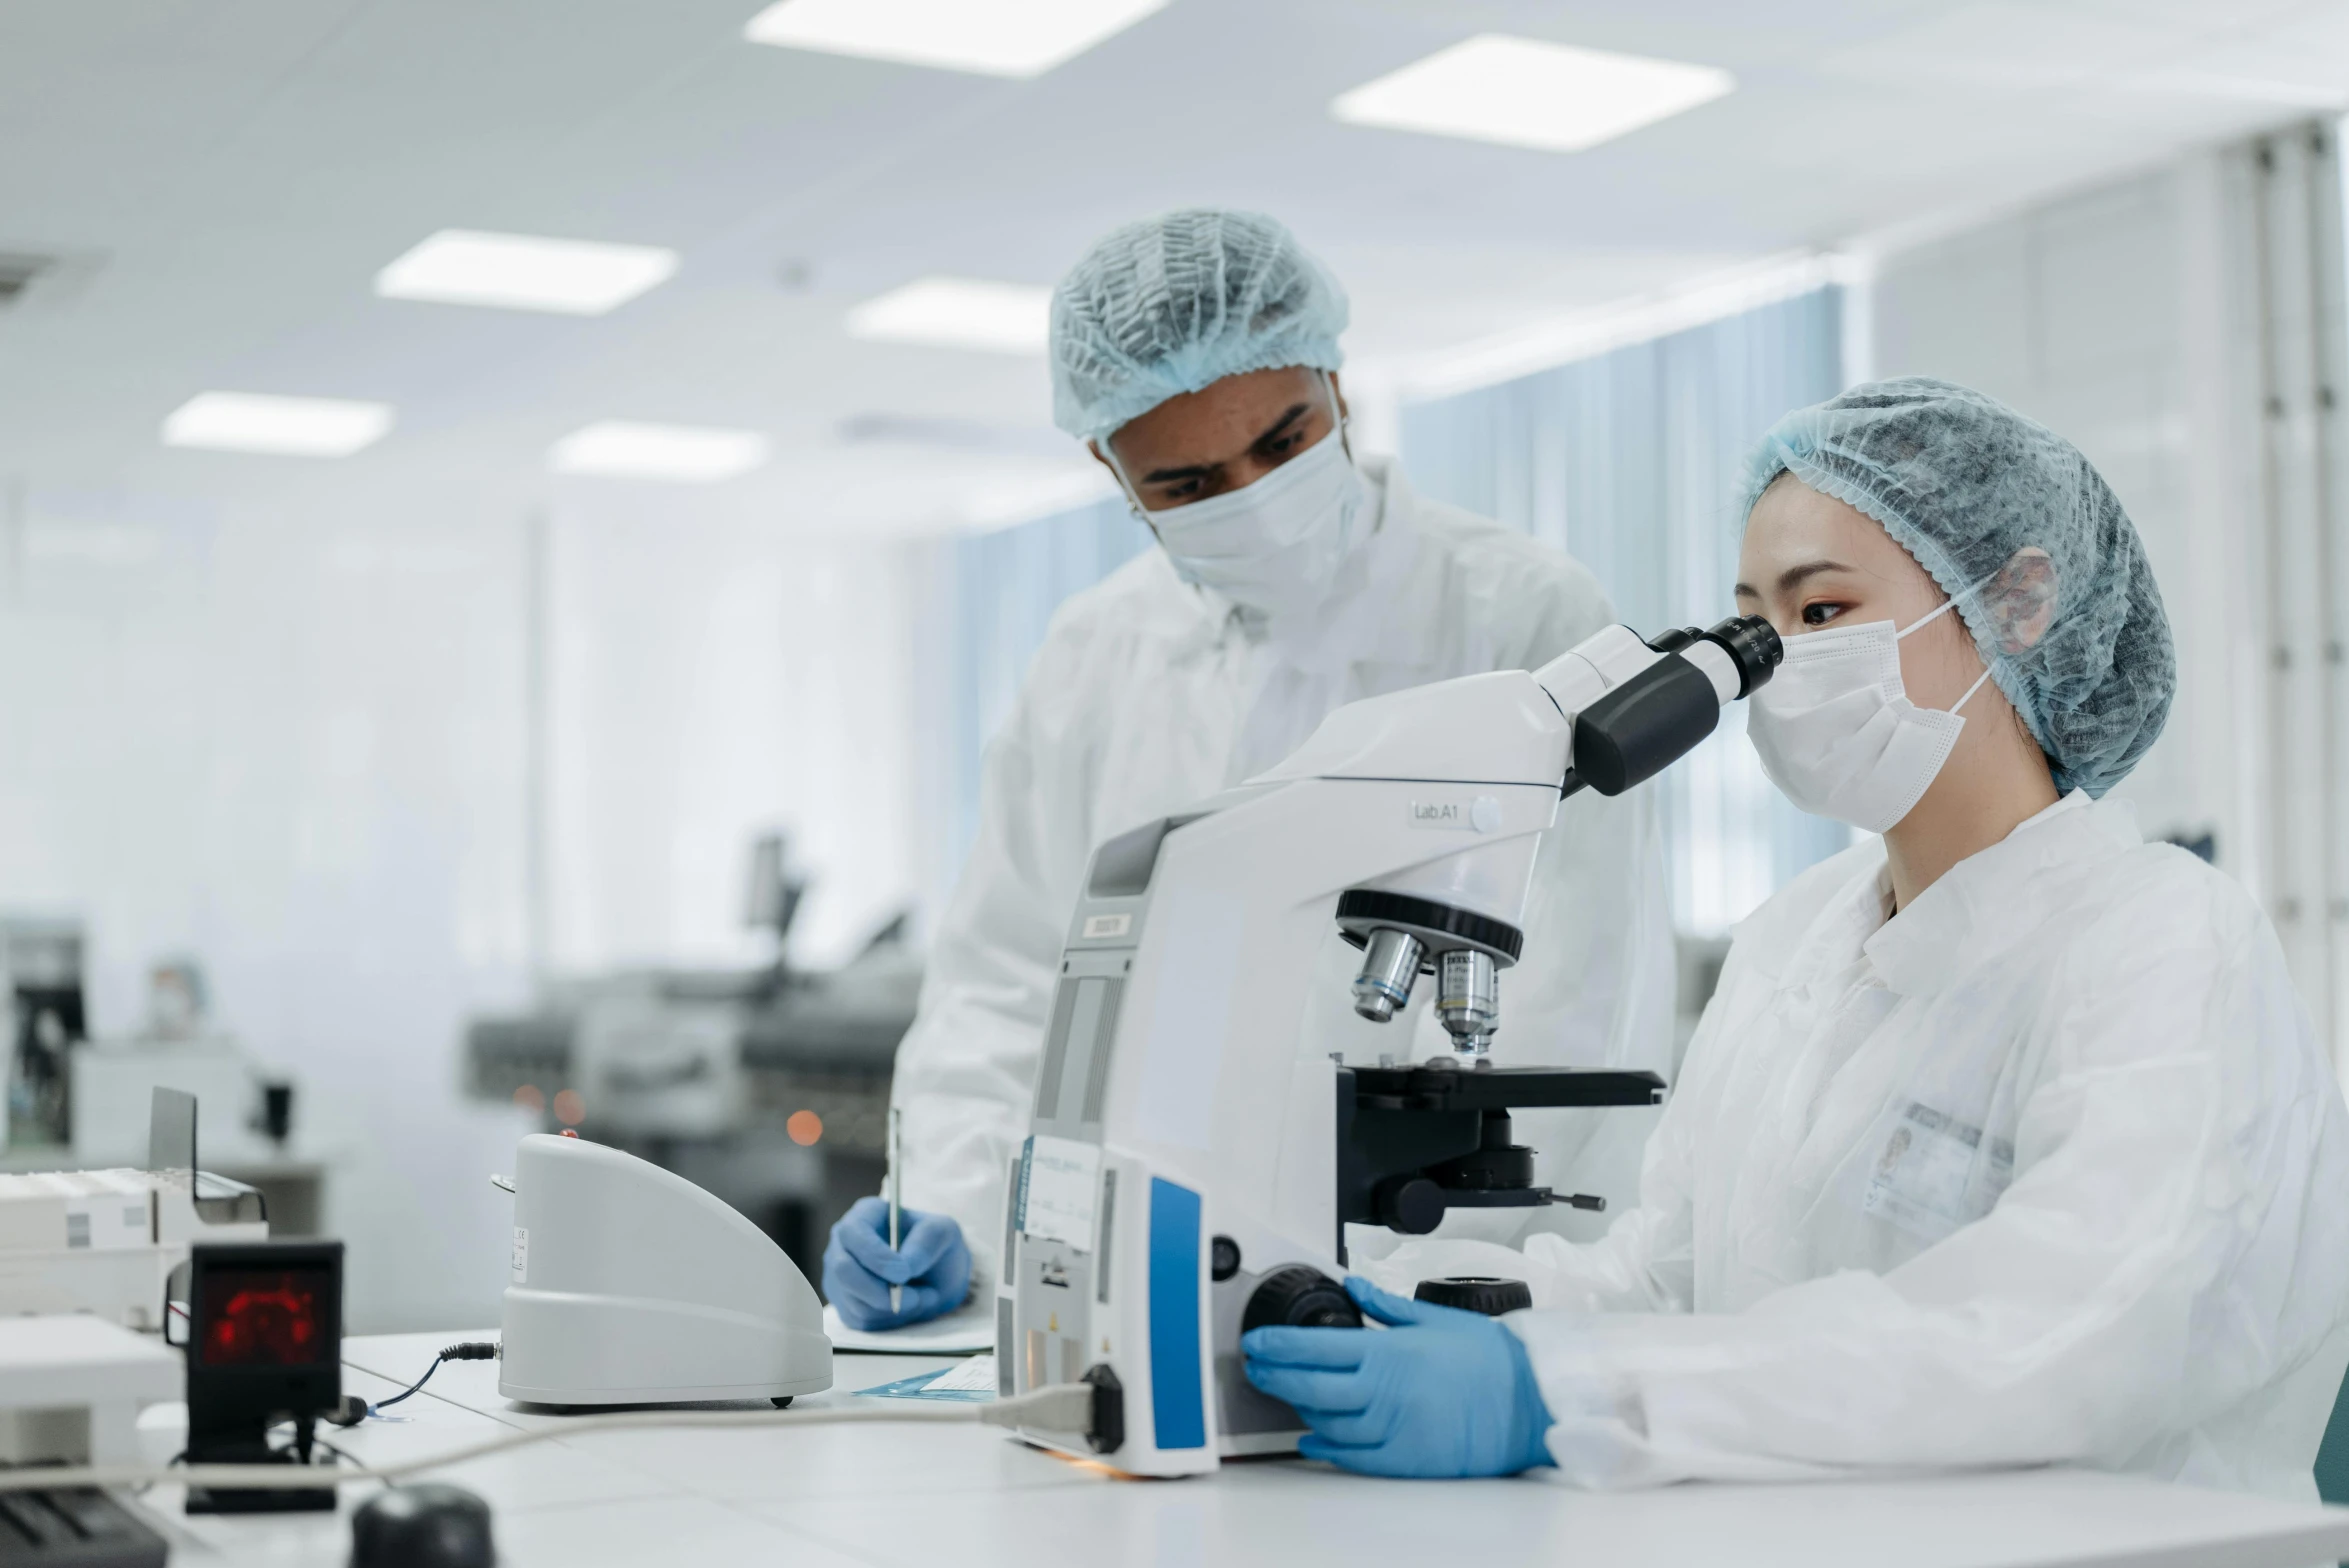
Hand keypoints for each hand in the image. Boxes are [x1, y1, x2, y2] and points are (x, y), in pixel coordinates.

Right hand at [822, 1197, 969, 1330]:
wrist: (935, 1276)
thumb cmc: (935, 1247)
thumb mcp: (943, 1233)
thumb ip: (927, 1242)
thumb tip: (905, 1264)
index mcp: (864, 1214)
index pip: (853, 1232)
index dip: (874, 1255)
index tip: (904, 1274)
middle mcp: (843, 1243)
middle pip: (844, 1270)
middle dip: (881, 1291)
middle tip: (917, 1297)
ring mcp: (838, 1276)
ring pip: (854, 1301)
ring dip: (895, 1308)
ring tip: (923, 1296)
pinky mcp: (844, 1304)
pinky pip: (860, 1320)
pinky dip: (891, 1320)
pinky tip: (908, 1307)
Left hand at [1242, 1276, 1551, 1477]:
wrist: (1528, 1402)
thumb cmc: (1488, 1359)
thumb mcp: (1435, 1318)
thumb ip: (1385, 1306)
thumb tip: (1353, 1284)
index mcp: (1387, 1352)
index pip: (1313, 1347)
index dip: (1277, 1345)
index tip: (1256, 1342)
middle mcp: (1382, 1391)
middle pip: (1309, 1386)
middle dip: (1274, 1376)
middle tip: (1255, 1368)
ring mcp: (1391, 1428)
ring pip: (1326, 1421)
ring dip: (1299, 1408)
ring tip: (1285, 1395)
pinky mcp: (1404, 1458)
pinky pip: (1353, 1456)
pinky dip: (1326, 1448)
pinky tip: (1311, 1439)